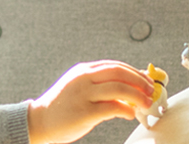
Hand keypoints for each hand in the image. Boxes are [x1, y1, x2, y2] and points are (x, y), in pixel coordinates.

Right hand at [26, 60, 154, 143]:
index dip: (135, 73)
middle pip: (119, 73)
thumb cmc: (63, 107)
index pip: (115, 66)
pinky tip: (130, 114)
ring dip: (137, 96)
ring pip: (118, 88)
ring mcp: (83, 94)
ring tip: (145, 104)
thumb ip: (102, 86)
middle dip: (140, 81)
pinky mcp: (84, 112)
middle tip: (150, 91)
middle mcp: (83, 79)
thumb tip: (131, 85)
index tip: (147, 82)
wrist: (38, 121)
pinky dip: (126, 110)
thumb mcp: (81, 89)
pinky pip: (112, 108)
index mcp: (84, 71)